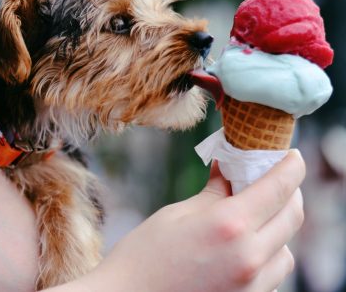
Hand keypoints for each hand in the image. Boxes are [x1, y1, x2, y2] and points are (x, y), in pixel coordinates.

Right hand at [47, 152, 304, 291]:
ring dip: (277, 228)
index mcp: (229, 225)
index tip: (291, 156)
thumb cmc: (142, 256)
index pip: (278, 188)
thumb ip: (212, 194)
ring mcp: (251, 285)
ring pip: (286, 250)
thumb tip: (229, 170)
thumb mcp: (175, 215)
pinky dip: (267, 255)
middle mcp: (249, 257)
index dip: (290, 167)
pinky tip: (243, 247)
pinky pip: (272, 273)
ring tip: (254, 218)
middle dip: (288, 193)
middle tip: (273, 181)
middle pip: (292, 217)